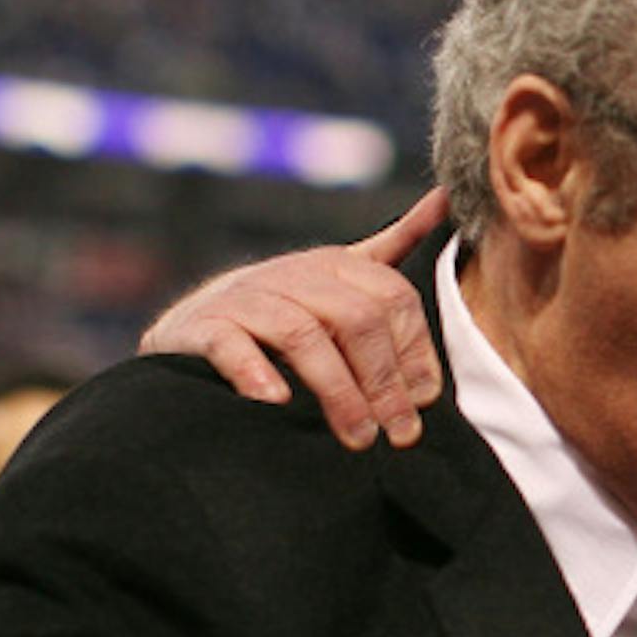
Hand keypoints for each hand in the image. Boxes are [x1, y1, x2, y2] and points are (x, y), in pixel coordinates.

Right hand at [138, 186, 448, 449]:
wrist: (191, 332)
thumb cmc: (279, 316)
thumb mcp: (337, 281)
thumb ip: (390, 251)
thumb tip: (445, 199)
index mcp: (333, 265)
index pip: (393, 298)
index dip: (416, 351)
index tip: (425, 401)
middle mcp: (291, 275)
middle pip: (355, 318)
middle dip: (383, 381)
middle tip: (399, 434)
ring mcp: (245, 299)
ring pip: (303, 336)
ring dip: (337, 391)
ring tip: (357, 437)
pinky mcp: (203, 327)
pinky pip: (232, 345)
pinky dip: (256, 372)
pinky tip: (277, 402)